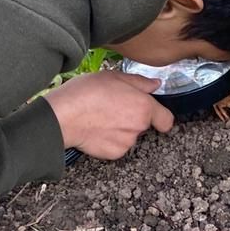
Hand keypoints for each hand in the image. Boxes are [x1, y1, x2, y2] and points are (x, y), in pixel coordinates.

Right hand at [46, 72, 173, 159]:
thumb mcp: (114, 77)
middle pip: (143, 125)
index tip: (155, 115)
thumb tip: (155, 85)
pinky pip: (116, 146)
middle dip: (132, 118)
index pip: (166, 119)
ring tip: (100, 117)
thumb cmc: (85, 93)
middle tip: (112, 107)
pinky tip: (95, 130)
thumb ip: (139, 82)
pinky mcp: (113, 153)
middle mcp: (138, 127)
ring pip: (128, 136)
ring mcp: (126, 142)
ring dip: (119, 129)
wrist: (63, 117)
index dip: (160, 116)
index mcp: (143, 107)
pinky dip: (109, 140)